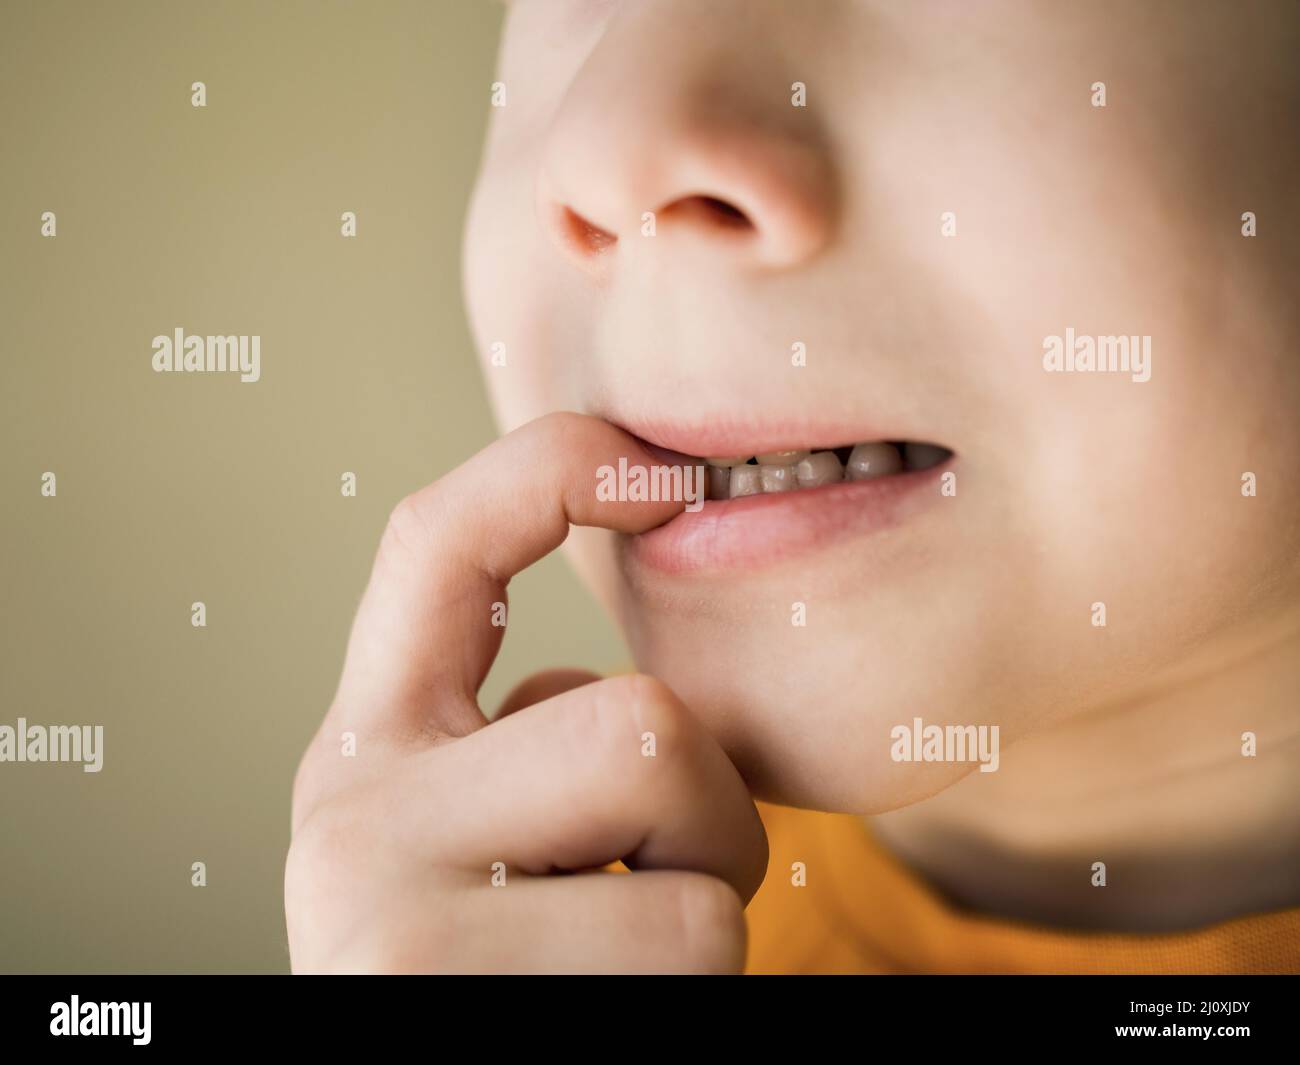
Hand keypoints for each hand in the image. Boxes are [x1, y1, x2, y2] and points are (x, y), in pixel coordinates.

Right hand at [286, 413, 767, 972]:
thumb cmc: (508, 970)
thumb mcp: (490, 837)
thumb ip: (531, 739)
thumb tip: (631, 657)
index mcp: (369, 750)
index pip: (439, 545)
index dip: (551, 471)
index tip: (661, 467)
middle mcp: (352, 819)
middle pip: (636, 717)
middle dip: (705, 809)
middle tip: (656, 885)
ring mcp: (394, 924)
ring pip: (682, 836)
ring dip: (703, 904)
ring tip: (621, 964)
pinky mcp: (459, 1006)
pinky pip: (687, 943)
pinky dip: (696, 983)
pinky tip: (606, 1008)